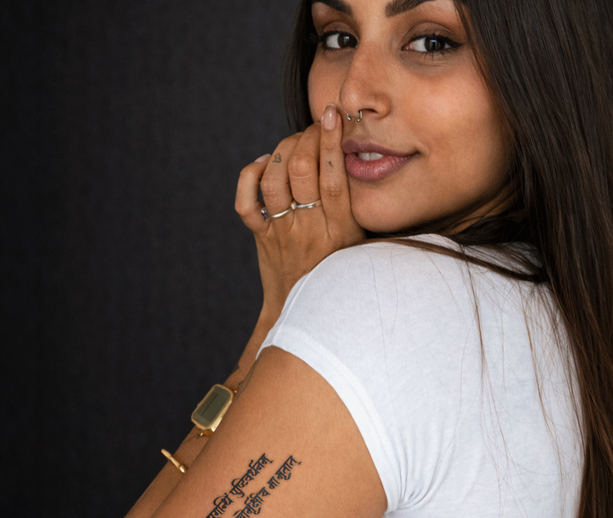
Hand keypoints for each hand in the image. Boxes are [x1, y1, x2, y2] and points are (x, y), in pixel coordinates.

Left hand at [235, 104, 364, 321]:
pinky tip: (264, 164)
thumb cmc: (338, 270)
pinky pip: (245, 201)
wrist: (302, 308)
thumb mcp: (362, 243)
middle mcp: (310, 229)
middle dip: (306, 138)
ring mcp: (282, 232)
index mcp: (341, 230)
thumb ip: (364, 209)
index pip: (335, 177)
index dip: (331, 141)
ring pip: (274, 179)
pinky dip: (250, 175)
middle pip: (302, 170)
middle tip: (314, 128)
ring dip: (282, 151)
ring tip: (294, 144)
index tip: (333, 114)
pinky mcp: (261, 237)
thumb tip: (367, 162)